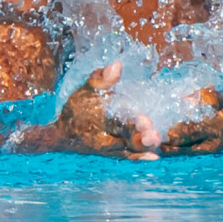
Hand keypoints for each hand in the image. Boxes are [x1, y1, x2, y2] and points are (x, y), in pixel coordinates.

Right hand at [57, 63, 222, 159]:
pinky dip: (141, 157)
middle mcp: (105, 138)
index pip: (116, 121)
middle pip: (125, 139)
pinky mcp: (117, 153)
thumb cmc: (78, 107)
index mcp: (98, 120)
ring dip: (145, 147)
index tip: (145, 120)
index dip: (130, 122)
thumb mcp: (86, 89)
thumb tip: (117, 65)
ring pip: (130, 149)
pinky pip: (129, 156)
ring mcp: (112, 148)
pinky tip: (156, 156)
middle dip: (141, 138)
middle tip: (155, 134)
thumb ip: (101, 78)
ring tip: (158, 141)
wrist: (64, 135)